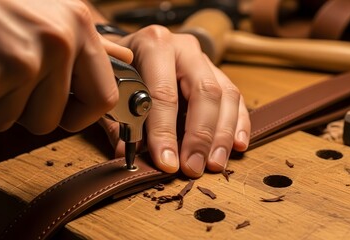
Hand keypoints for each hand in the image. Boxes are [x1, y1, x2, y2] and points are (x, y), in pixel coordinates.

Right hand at [0, 0, 131, 133]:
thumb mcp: (50, 10)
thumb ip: (88, 42)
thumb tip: (122, 59)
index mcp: (77, 27)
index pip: (102, 98)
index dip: (82, 116)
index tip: (67, 114)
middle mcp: (55, 45)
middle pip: (49, 120)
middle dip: (23, 108)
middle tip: (3, 73)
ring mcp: (18, 64)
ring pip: (9, 122)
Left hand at [99, 25, 250, 177]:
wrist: (130, 51)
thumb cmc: (119, 72)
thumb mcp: (111, 90)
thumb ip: (118, 121)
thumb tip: (127, 153)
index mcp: (153, 45)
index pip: (163, 93)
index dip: (165, 132)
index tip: (167, 163)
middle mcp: (184, 48)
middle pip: (204, 92)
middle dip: (200, 136)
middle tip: (194, 168)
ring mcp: (204, 60)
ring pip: (226, 96)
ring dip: (222, 135)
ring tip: (215, 165)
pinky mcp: (218, 73)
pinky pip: (236, 99)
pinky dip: (238, 124)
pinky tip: (236, 146)